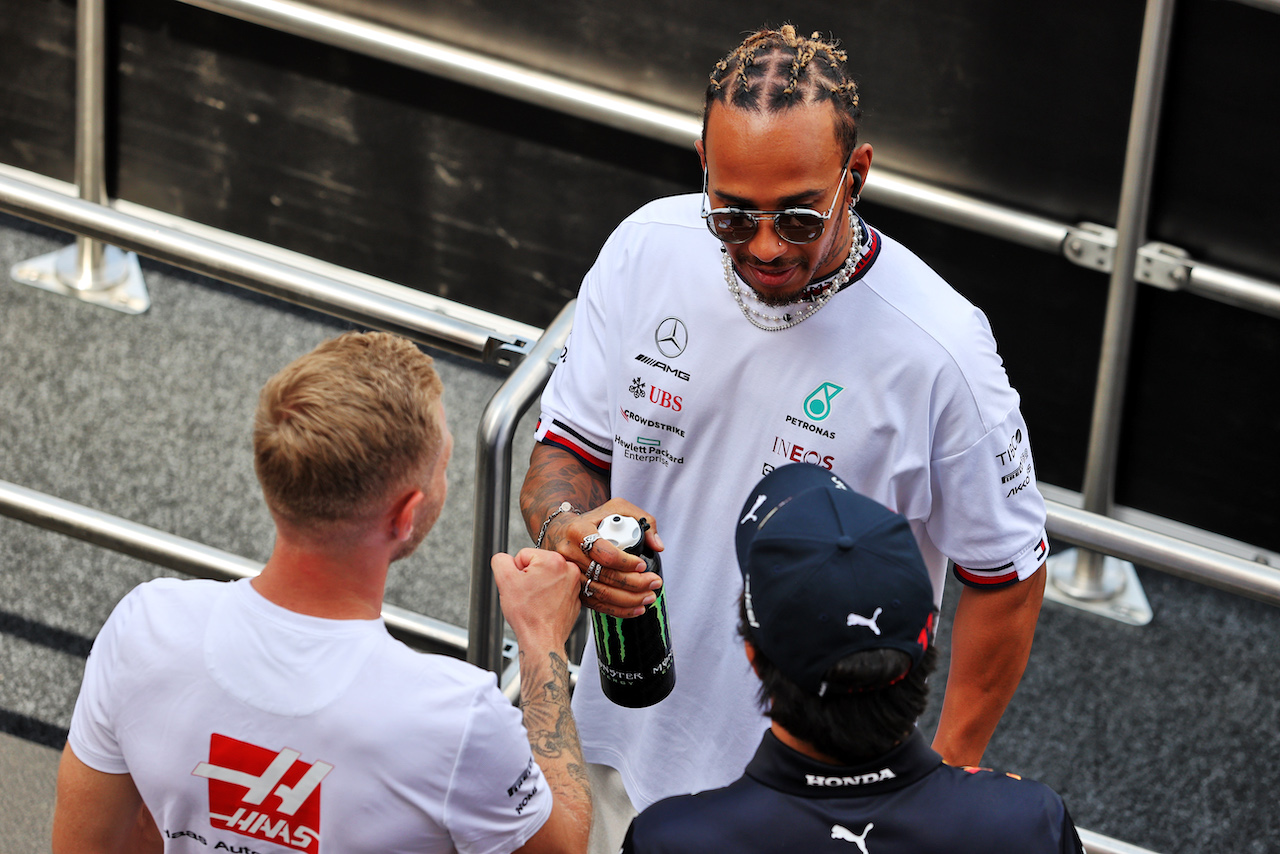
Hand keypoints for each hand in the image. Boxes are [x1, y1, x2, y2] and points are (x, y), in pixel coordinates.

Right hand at [492, 548, 581, 650]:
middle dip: (528, 578)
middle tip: (527, 596)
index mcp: (553, 560)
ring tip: (535, 602)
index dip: (516, 571)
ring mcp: (574, 584)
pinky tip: (543, 607)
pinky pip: (555, 590)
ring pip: (546, 577)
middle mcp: (568, 569)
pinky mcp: (574, 597)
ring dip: (538, 587)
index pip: (524, 555)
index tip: (520, 587)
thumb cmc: (527, 615)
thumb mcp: (505, 581)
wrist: (542, 640)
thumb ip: (501, 561)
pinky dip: (548, 597)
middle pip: (536, 565)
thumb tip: (504, 558)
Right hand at [543, 499, 664, 617]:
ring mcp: (569, 573)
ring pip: (600, 592)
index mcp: (578, 531)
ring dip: (628, 599)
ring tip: (649, 597)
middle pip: (604, 575)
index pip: (604, 552)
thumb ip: (643, 520)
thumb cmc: (593, 519)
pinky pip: (595, 603)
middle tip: (654, 583)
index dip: (625, 562)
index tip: (643, 565)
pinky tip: (635, 608)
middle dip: (634, 583)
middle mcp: (569, 553)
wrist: (562, 530)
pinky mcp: (573, 587)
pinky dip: (617, 609)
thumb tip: (657, 546)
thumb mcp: (618, 508)